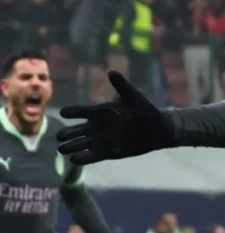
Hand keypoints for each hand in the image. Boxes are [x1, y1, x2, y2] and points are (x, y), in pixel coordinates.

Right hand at [56, 71, 174, 165]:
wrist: (158, 129)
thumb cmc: (145, 110)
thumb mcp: (134, 97)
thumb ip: (122, 86)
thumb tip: (112, 72)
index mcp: (100, 112)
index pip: (82, 111)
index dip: (73, 112)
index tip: (64, 113)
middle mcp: (97, 126)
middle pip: (77, 130)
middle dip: (67, 133)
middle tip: (59, 136)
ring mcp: (101, 140)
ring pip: (81, 144)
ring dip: (72, 146)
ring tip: (62, 150)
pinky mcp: (108, 152)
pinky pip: (93, 156)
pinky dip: (84, 158)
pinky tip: (74, 160)